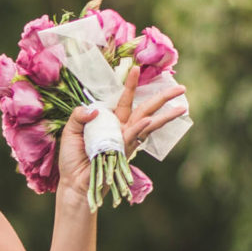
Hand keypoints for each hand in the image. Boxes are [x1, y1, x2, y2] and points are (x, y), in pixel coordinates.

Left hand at [54, 69, 190, 201]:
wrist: (74, 182)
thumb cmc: (72, 158)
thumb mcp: (70, 131)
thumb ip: (79, 115)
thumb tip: (94, 109)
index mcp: (109, 120)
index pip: (124, 99)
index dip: (131, 84)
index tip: (136, 68)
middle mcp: (121, 129)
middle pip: (146, 109)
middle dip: (163, 98)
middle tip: (181, 88)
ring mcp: (125, 141)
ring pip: (148, 123)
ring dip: (165, 115)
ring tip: (181, 107)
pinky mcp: (123, 152)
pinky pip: (133, 137)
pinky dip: (140, 128)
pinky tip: (149, 120)